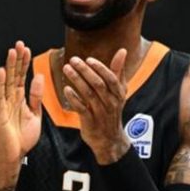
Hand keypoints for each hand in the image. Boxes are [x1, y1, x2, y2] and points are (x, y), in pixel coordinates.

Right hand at [0, 41, 43, 177]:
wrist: (14, 156)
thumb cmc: (23, 139)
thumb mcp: (35, 115)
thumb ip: (36, 97)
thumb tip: (39, 76)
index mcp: (20, 99)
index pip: (22, 76)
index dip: (25, 63)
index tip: (27, 49)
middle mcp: (11, 99)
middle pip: (14, 75)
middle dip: (18, 59)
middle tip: (20, 43)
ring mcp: (4, 105)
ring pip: (7, 81)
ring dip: (9, 66)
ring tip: (12, 51)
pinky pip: (0, 96)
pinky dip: (0, 83)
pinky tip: (2, 71)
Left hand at [62, 49, 130, 163]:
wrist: (109, 139)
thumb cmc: (112, 111)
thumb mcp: (119, 92)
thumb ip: (119, 71)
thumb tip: (122, 51)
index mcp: (118, 94)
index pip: (111, 78)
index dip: (100, 68)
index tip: (89, 59)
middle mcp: (110, 102)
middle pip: (98, 84)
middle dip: (85, 71)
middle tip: (73, 60)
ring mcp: (100, 112)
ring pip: (88, 94)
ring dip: (77, 80)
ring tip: (67, 69)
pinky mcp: (90, 122)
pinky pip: (81, 108)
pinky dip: (74, 98)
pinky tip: (66, 89)